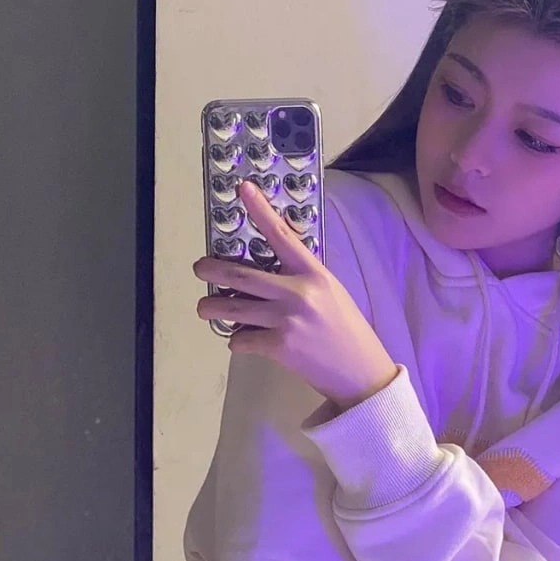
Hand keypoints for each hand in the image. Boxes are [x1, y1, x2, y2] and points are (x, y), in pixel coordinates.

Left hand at [193, 181, 398, 411]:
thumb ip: (299, 276)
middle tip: (199, 268)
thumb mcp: (329, 291)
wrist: (360, 371)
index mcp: (313, 273)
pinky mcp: (279, 346)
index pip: (282, 234)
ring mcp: (287, 320)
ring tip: (206, 308)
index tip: (243, 189)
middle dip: (212, 270)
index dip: (260, 210)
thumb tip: (261, 270)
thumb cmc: (344, 329)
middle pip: (240, 275)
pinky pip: (240, 339)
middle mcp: (298, 292)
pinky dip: (236, 340)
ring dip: (211, 308)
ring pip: (232, 308)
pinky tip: (244, 340)